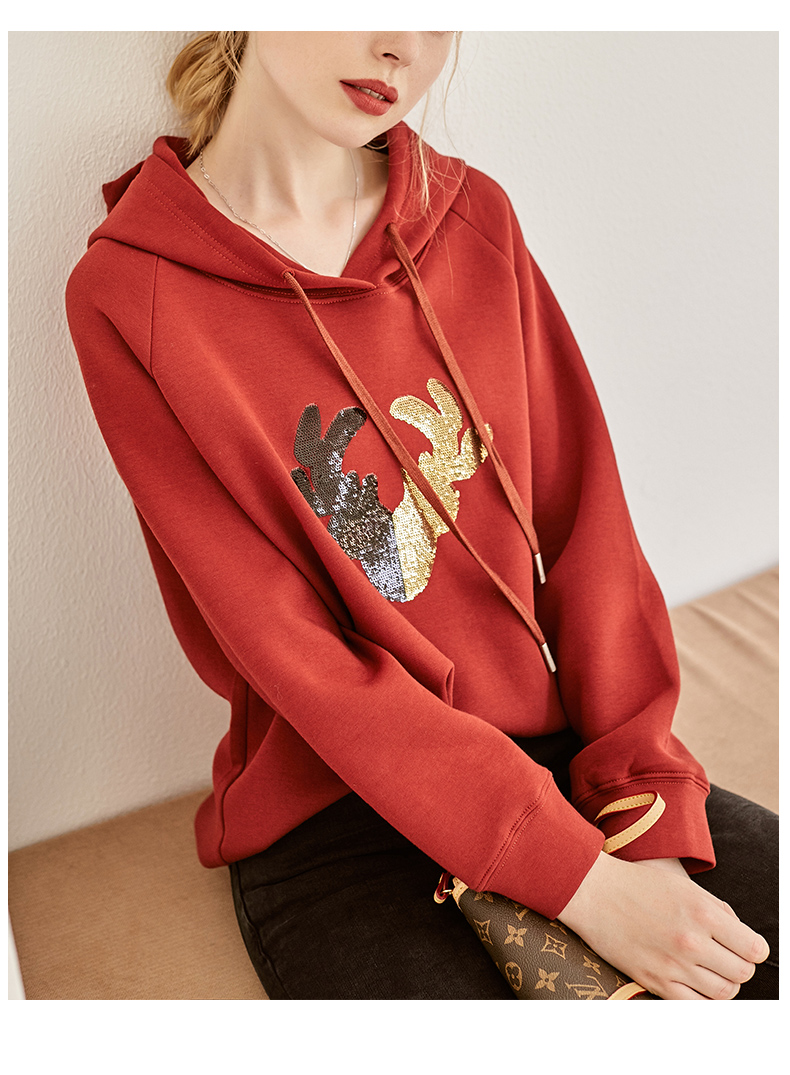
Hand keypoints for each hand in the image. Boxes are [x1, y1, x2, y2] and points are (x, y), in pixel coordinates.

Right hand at [557, 852, 768, 999]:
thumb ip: (718, 910)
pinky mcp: (654, 981)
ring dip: (725, 983)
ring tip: (712, 970)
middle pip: (741, 972)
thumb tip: (740, 936)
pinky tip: (696, 984)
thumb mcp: (684, 885)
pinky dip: (703, 1000)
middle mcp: (691, 941)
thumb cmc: (638, 883)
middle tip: (728, 957)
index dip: (754, 949)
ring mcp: (673, 965)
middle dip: (741, 966)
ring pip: (723, 993)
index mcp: (703, 912)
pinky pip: (694, 1006)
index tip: (746, 946)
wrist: (592, 891)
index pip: (754, 948)